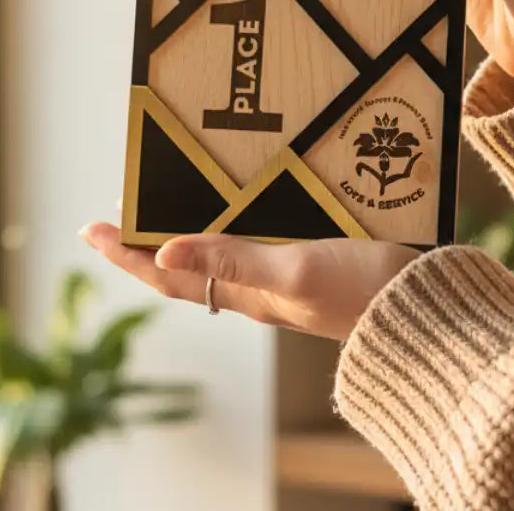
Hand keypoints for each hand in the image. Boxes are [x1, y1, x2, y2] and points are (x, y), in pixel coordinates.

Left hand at [80, 223, 417, 340]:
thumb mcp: (294, 273)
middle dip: (148, 242)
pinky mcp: (312, 262)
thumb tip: (162, 253)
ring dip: (186, 232)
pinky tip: (241, 204)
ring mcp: (285, 277)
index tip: (90, 228)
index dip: (126, 254)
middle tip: (122, 211)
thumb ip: (233, 261)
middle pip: (186, 267)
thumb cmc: (361, 291)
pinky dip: (231, 224)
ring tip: (168, 206)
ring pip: (219, 254)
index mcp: (246, 293)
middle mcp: (258, 288)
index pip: (168, 275)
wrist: (423, 310)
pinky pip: (255, 244)